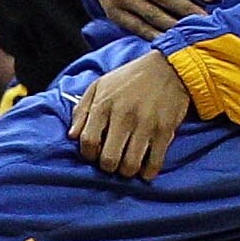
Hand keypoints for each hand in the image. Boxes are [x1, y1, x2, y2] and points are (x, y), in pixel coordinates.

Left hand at [66, 51, 192, 179]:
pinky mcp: (165, 131)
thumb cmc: (129, 78)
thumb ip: (81, 110)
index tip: (94, 154)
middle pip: (109, 159)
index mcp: (104, 104)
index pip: (88, 142)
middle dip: (108, 166)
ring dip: (126, 171)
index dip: (88, 155)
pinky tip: (144, 170)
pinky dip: (147, 172)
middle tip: (111, 162)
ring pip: (130, 165)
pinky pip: (154, 163)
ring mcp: (145, 125)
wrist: (167, 68)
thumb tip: (72, 136)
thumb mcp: (99, 85)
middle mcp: (124, 116)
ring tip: (127, 165)